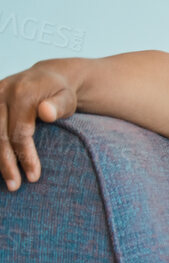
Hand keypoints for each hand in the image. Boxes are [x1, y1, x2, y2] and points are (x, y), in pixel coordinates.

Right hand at [0, 60, 79, 190]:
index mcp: (22, 94)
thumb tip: (46, 113)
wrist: (49, 76)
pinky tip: (0, 165)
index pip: (20, 132)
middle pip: (0, 136)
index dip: (26, 156)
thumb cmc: (62, 94)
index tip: (34, 177)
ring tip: (8, 181)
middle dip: (7, 163)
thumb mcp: (67, 98)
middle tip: (15, 186)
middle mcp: (2, 94)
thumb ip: (58, 106)